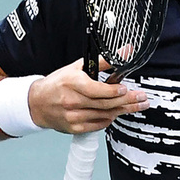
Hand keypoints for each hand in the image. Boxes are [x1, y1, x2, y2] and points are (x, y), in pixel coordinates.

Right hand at [27, 57, 148, 133]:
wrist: (38, 103)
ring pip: (104, 115)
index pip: (96, 90)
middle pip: (105, 104)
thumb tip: (124, 52)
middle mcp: (72, 101)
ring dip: (122, 111)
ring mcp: (73, 116)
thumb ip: (103, 61)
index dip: (113, 91)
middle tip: (142, 99)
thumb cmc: (58, 83)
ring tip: (136, 106)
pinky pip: (97, 125)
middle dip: (127, 102)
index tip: (126, 89)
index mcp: (72, 83)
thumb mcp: (77, 66)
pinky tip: (117, 113)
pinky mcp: (74, 127)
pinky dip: (109, 119)